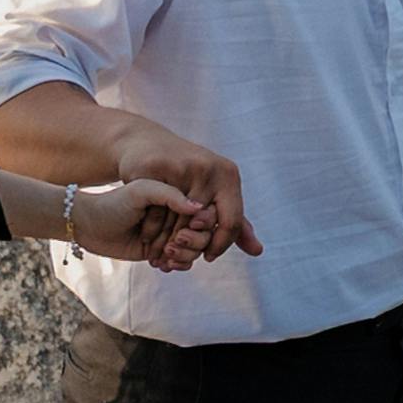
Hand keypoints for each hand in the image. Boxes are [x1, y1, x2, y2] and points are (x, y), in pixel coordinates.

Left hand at [53, 176, 206, 267]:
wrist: (90, 225)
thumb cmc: (113, 203)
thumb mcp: (140, 192)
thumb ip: (169, 196)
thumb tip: (198, 208)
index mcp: (178, 194)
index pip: (207, 210)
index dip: (204, 223)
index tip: (189, 227)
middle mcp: (178, 213)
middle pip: (207, 232)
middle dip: (195, 241)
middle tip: (174, 243)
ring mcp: (172, 232)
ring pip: (197, 249)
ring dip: (187, 254)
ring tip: (166, 253)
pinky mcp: (164, 249)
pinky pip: (184, 260)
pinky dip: (179, 264)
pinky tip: (163, 262)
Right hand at [106, 118, 257, 262]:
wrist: (145, 143)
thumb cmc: (184, 173)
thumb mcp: (213, 192)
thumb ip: (236, 222)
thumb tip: (258, 251)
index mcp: (228, 175)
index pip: (233, 222)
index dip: (221, 244)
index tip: (207, 257)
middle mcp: (211, 169)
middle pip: (206, 224)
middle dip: (193, 246)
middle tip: (180, 258)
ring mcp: (185, 166)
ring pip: (181, 219)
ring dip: (171, 243)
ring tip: (165, 255)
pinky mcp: (159, 166)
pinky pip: (158, 209)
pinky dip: (153, 229)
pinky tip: (148, 239)